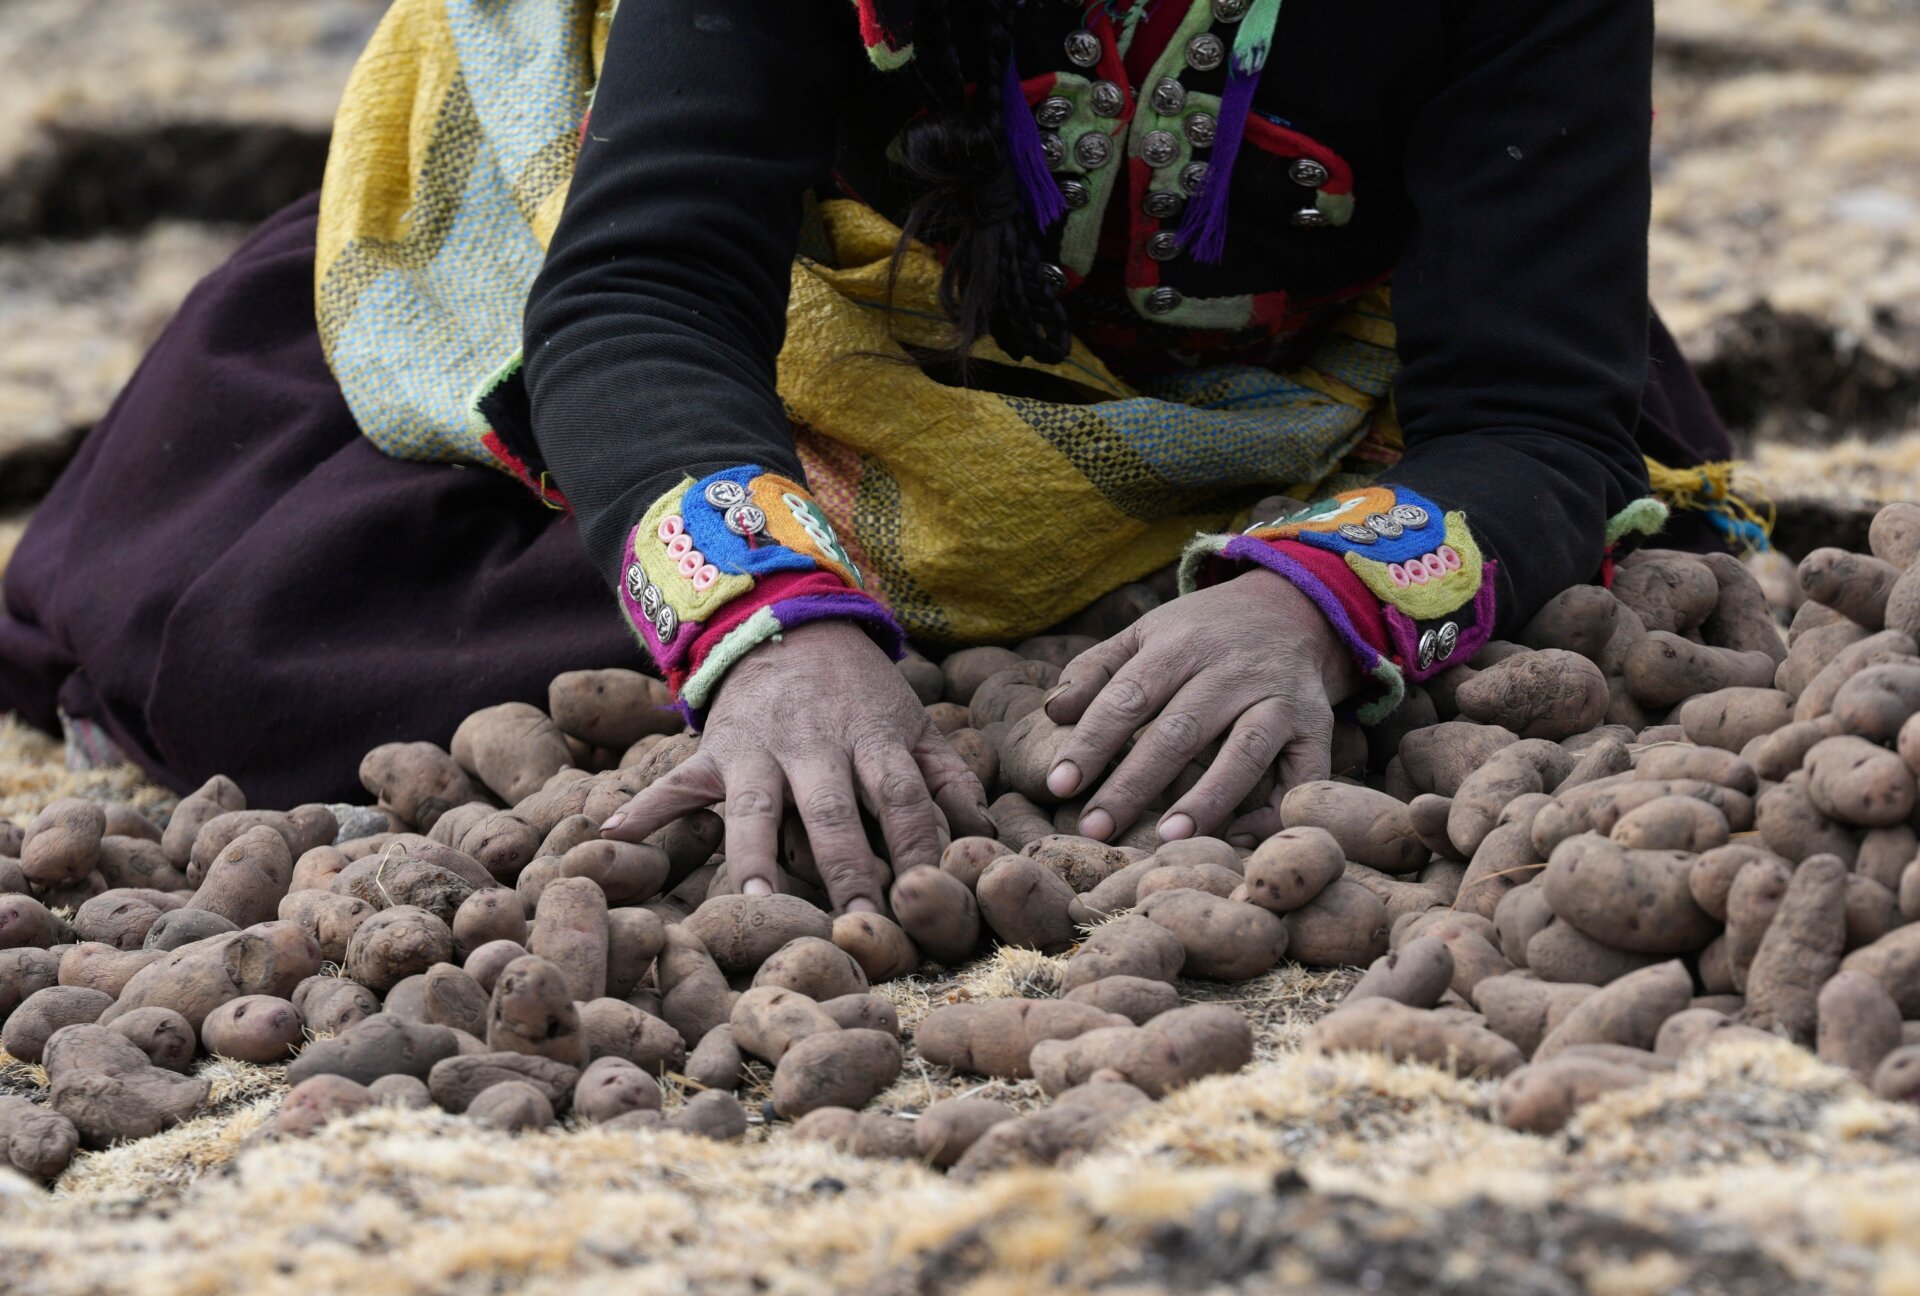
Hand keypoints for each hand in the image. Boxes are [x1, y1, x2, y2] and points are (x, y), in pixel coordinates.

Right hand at [600, 621, 991, 911]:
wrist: (788, 618)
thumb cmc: (862, 691)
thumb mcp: (913, 723)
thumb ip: (951, 780)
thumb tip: (987, 842)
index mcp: (874, 739)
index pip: (903, 799)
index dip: (917, 849)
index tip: (926, 900)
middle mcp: (816, 745)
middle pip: (833, 812)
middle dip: (845, 870)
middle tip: (855, 928)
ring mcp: (759, 748)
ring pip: (754, 808)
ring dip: (751, 857)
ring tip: (750, 905)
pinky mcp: (714, 749)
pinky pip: (674, 782)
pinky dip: (642, 810)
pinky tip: (610, 840)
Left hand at [1042, 568, 1360, 847]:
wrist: (1291, 607)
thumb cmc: (1201, 634)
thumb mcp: (1146, 633)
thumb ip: (1096, 669)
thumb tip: (1053, 713)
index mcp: (1180, 644)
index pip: (1128, 697)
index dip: (1092, 743)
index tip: (1061, 786)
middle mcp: (1232, 670)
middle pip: (1179, 731)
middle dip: (1134, 784)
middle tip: (1096, 829)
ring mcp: (1278, 698)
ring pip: (1245, 752)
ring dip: (1208, 798)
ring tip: (1168, 839)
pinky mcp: (1316, 725)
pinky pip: (1303, 775)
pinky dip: (1277, 810)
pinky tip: (1240, 838)